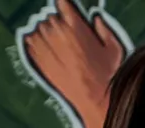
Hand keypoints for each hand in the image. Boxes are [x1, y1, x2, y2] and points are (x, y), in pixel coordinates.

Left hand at [21, 0, 124, 127]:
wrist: (95, 100)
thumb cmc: (107, 76)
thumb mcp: (114, 49)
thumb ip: (104, 29)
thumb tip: (96, 19)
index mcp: (76, 27)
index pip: (62, 3)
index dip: (64, 5)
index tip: (65, 7)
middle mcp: (59, 35)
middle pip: (49, 17)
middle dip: (57, 21)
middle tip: (65, 30)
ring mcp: (48, 49)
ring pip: (38, 29)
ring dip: (45, 31)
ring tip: (54, 38)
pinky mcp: (42, 63)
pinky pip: (31, 44)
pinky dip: (34, 42)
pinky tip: (42, 45)